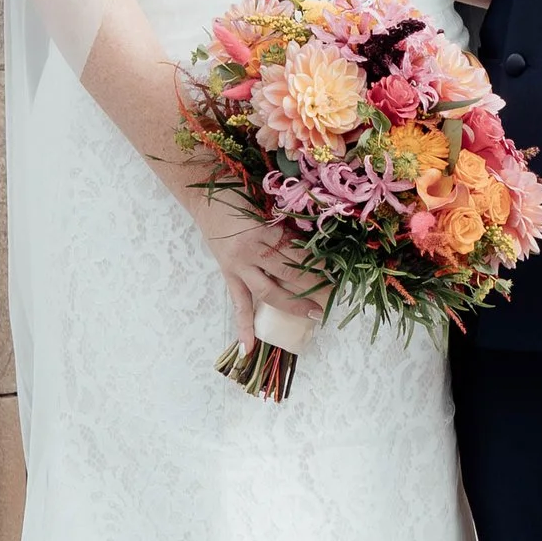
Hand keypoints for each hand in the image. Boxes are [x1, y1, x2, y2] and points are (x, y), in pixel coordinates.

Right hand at [194, 190, 325, 351]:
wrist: (202, 192)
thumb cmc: (238, 191)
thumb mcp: (267, 204)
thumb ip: (285, 225)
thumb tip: (312, 244)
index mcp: (265, 230)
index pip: (298, 253)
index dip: (320, 263)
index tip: (339, 271)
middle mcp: (252, 251)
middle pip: (290, 273)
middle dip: (314, 285)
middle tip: (336, 295)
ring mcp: (238, 265)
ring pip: (269, 292)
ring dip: (293, 304)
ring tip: (314, 315)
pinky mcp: (228, 273)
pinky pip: (238, 303)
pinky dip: (243, 326)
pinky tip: (248, 349)